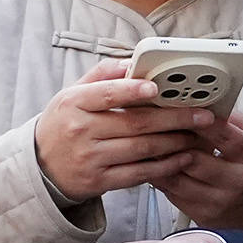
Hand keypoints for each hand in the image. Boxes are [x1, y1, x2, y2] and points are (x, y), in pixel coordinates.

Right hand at [30, 60, 213, 205]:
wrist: (41, 168)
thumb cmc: (63, 124)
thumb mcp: (72, 94)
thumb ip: (102, 75)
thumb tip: (133, 60)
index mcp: (73, 103)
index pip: (105, 93)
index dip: (133, 90)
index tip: (158, 87)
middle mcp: (81, 131)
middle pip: (134, 123)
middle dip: (174, 118)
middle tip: (202, 114)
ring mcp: (91, 159)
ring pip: (141, 148)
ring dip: (175, 142)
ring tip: (197, 134)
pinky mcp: (100, 182)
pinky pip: (138, 174)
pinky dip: (164, 166)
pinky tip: (182, 158)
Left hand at [157, 109, 242, 230]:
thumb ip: (235, 119)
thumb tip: (207, 103)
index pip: (224, 135)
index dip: (199, 121)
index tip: (181, 107)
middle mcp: (236, 181)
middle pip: (194, 158)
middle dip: (172, 139)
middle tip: (156, 123)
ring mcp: (218, 201)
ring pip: (177, 178)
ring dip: (159, 159)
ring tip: (148, 142)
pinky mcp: (203, 215)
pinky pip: (172, 194)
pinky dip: (160, 176)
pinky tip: (154, 163)